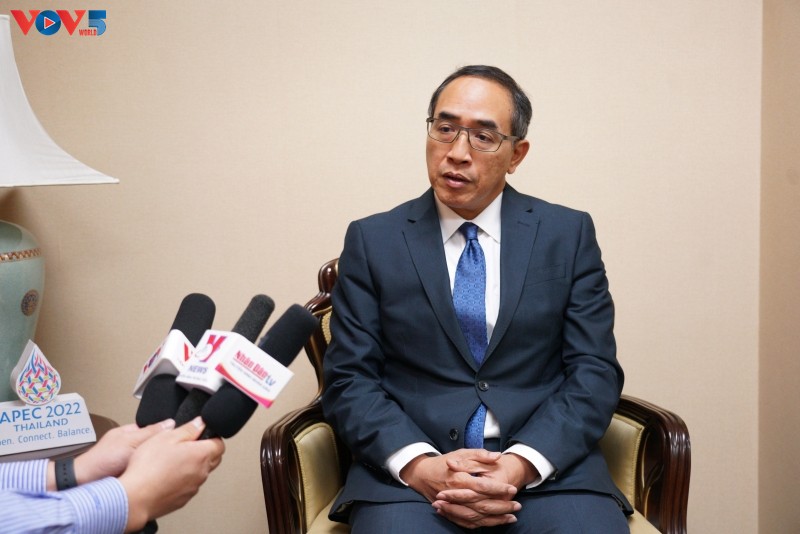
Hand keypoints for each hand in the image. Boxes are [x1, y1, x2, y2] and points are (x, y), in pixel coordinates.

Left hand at [46, 420, 173, 490]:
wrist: (85, 484)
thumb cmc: (101, 460)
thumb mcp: (131, 441)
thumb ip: (151, 432)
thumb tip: (170, 423)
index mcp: (131, 432)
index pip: (155, 430)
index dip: (166, 435)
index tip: (177, 441)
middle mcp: (131, 446)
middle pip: (154, 446)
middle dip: (161, 451)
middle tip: (168, 456)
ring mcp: (130, 461)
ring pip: (151, 459)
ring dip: (155, 464)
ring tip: (161, 467)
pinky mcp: (130, 475)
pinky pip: (145, 472)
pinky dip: (149, 474)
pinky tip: (152, 477)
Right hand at [119, 417, 224, 532]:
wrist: (135, 498)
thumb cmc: (148, 467)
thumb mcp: (165, 438)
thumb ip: (187, 429)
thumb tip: (200, 423)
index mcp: (201, 455)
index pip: (220, 445)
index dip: (212, 438)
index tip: (201, 435)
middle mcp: (201, 473)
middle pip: (214, 459)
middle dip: (205, 451)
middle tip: (187, 446)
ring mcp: (193, 488)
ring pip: (201, 474)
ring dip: (193, 466)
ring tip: (172, 462)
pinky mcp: (183, 500)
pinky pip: (189, 486)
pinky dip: (183, 480)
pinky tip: (166, 477)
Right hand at [401, 449, 518, 528]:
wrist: (422, 475)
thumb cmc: (443, 463)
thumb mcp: (461, 453)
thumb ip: (480, 455)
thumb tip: (497, 456)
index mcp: (460, 478)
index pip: (483, 486)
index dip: (499, 488)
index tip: (512, 489)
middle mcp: (457, 494)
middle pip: (482, 504)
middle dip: (502, 506)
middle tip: (517, 506)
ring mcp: (454, 505)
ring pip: (477, 516)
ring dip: (496, 518)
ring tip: (512, 517)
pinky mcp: (451, 512)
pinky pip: (468, 522)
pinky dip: (482, 524)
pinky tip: (495, 523)